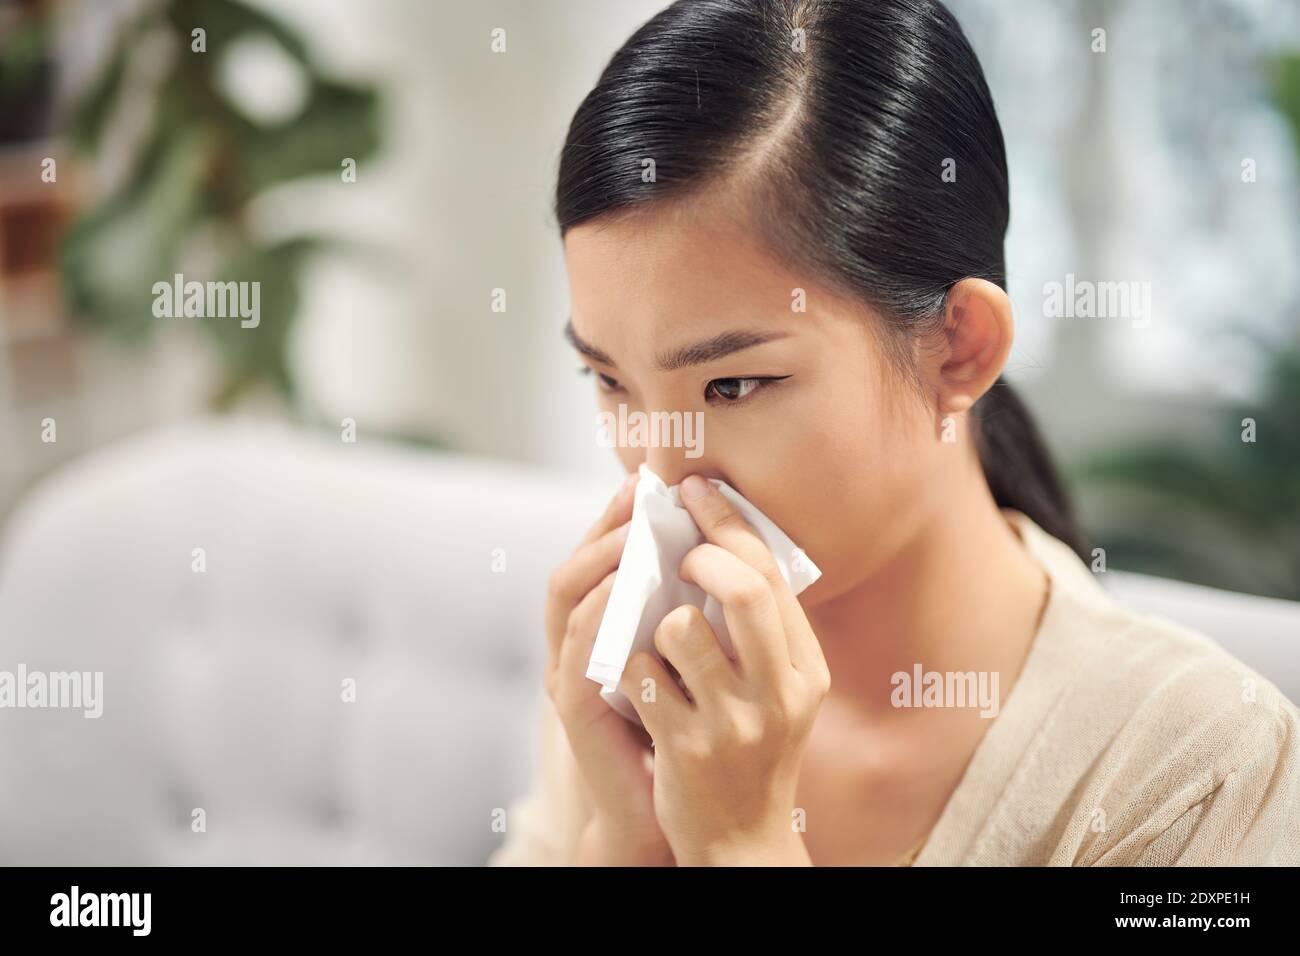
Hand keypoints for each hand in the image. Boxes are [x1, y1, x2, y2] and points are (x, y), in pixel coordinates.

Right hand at [544, 472, 674, 864]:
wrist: (685, 810)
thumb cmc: (694, 727)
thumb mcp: (698, 656)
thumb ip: (698, 607)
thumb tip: (731, 544)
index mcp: (609, 628)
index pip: (604, 557)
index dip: (621, 516)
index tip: (652, 482)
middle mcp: (580, 643)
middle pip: (576, 563)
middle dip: (606, 523)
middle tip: (638, 493)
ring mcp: (569, 670)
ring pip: (567, 595)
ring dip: (600, 556)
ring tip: (634, 528)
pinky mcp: (573, 704)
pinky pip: (576, 646)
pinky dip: (598, 610)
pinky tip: (624, 586)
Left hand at [618, 474, 829, 865]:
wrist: (741, 843)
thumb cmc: (752, 752)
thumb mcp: (782, 693)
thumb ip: (765, 630)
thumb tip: (723, 543)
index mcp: (807, 670)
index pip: (772, 574)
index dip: (729, 522)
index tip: (697, 490)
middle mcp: (781, 694)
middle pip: (742, 589)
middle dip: (699, 552)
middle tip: (675, 547)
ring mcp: (735, 722)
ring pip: (681, 628)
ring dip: (658, 622)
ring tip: (661, 641)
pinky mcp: (687, 748)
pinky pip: (641, 675)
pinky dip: (630, 668)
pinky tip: (637, 683)